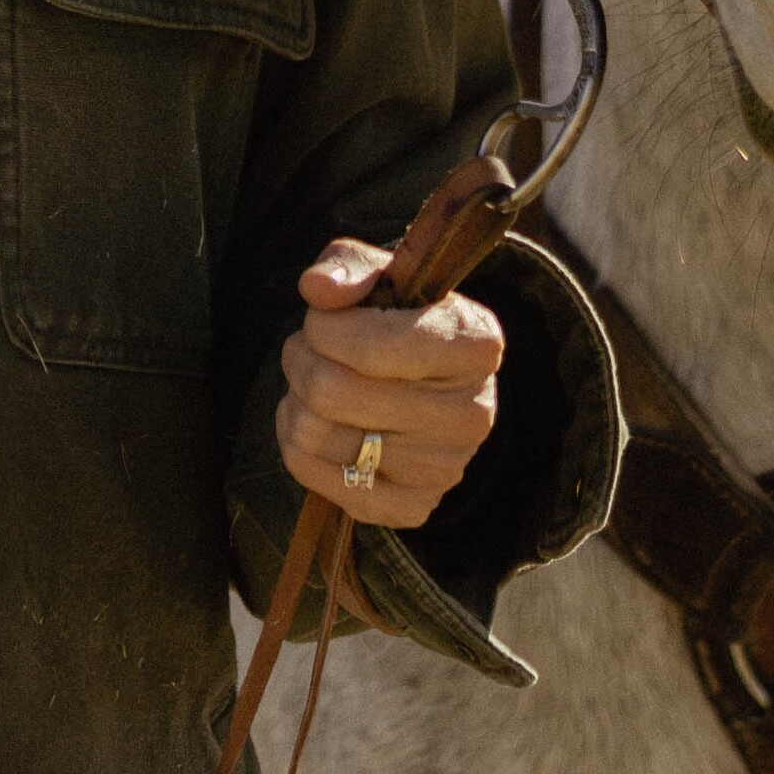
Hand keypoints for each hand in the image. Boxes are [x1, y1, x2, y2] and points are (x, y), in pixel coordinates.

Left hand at [276, 237, 505, 530]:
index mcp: (476, 344)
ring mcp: (444, 469)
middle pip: (331, 391)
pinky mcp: (412, 507)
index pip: (370, 346)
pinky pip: (315, 478)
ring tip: (318, 382)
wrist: (431, 383)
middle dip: (302, 359)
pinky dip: (299, 446)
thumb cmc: (402, 319)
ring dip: (296, 399)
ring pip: (314, 434)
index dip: (324, 326)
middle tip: (310, 348)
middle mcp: (471, 413)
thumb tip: (319, 288)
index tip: (324, 316)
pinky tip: (323, 423)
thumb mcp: (384, 274)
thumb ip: (348, 265)